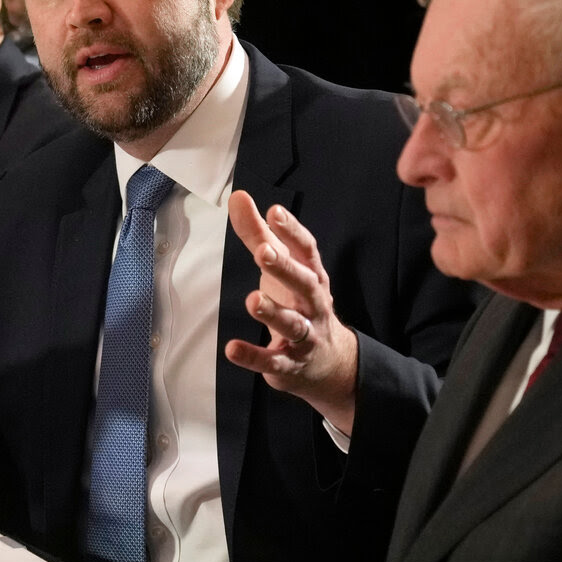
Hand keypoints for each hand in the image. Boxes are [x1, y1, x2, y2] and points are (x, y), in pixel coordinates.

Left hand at [224, 190, 358, 433]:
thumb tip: (237, 196)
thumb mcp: (281, 266)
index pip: (306, 250)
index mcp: (312, 275)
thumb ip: (257, 234)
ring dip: (274, 313)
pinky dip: (254, 356)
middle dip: (285, 269)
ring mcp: (305, 336)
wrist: (329, 364)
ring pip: (293, 325)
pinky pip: (274, 362)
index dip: (291, 231)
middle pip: (304, 284)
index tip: (274, 211)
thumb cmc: (297, 301)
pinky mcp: (290, 365)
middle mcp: (313, 304)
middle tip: (262, 252)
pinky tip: (232, 348)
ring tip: (253, 301)